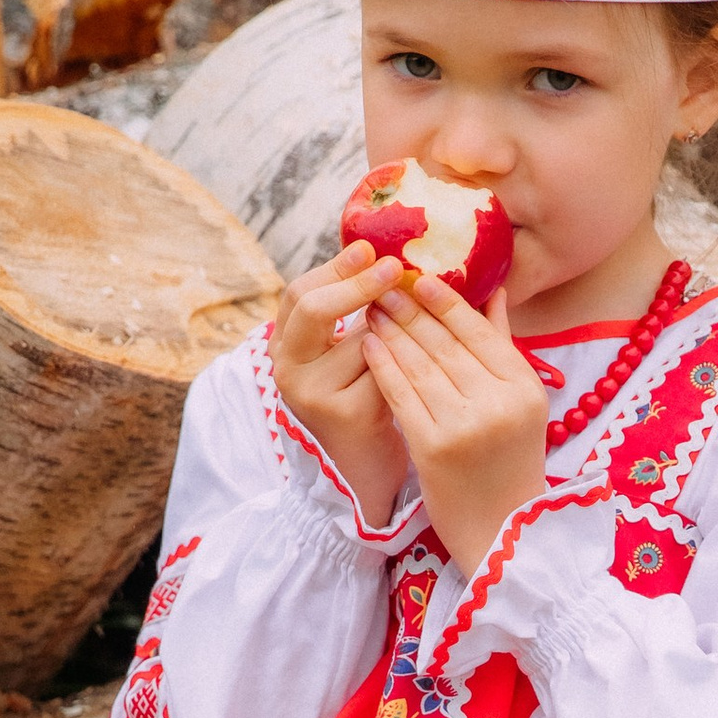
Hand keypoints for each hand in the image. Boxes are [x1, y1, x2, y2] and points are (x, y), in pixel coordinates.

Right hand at [271, 248, 410, 527]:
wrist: (365, 468)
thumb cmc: (365, 397)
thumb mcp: (351, 352)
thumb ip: (358, 311)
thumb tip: (392, 252)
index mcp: (286, 345)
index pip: (300, 293)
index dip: (335, 268)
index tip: (371, 249)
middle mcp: (288, 368)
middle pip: (315, 308)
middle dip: (358, 284)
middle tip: (396, 268)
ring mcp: (312, 393)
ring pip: (362, 338)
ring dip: (397, 328)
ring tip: (425, 325)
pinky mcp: (344, 413)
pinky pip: (386, 369)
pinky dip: (410, 362)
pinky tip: (431, 364)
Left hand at [362, 274, 548, 577]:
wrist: (501, 530)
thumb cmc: (510, 461)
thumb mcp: (521, 404)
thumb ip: (504, 347)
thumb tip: (493, 291)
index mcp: (525, 388)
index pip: (479, 333)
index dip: (447, 302)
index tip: (421, 278)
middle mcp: (498, 404)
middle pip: (446, 345)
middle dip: (411, 310)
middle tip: (385, 283)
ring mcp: (465, 426)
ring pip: (420, 365)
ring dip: (392, 331)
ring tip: (372, 307)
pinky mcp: (433, 448)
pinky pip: (401, 395)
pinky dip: (384, 365)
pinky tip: (369, 344)